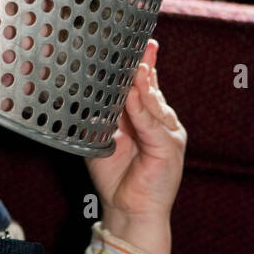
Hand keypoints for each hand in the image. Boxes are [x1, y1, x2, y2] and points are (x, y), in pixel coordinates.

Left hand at [85, 39, 186, 253]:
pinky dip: (142, 108)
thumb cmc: (115, 176)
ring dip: (142, 82)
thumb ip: (101, 117)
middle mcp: (160, 121)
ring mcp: (167, 133)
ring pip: (153, 102)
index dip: (141, 64)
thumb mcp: (103, 139)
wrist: (128, 210)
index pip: (144, 85)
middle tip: (137, 44)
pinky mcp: (169, 147)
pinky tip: (134, 94)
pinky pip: (153, 124)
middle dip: (143, 65)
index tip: (136, 43)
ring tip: (132, 64)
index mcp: (146, 118)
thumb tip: (84, 92)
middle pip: (151, 88)